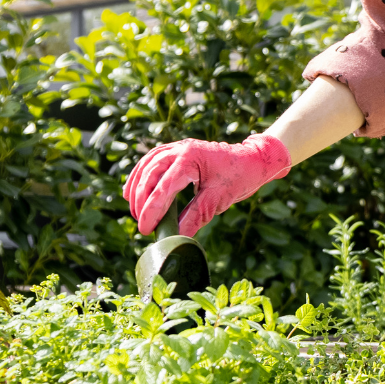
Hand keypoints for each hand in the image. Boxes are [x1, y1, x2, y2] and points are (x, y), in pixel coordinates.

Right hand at [123, 133, 291, 236]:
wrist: (251, 160)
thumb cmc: (238, 178)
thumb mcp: (218, 200)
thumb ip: (196, 217)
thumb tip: (177, 236)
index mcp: (191, 159)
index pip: (164, 187)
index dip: (152, 210)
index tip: (145, 229)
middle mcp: (180, 149)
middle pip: (150, 173)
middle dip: (142, 200)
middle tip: (140, 224)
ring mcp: (177, 148)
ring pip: (147, 165)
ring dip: (137, 187)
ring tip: (133, 209)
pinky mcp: (176, 151)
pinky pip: (152, 161)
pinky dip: (141, 176)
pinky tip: (134, 191)